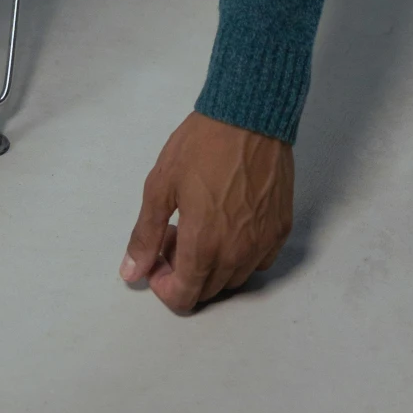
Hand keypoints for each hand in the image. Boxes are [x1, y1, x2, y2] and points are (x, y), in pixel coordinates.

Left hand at [120, 111, 293, 313]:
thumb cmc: (201, 145)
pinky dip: (240, 255)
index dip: (164, 286)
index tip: (157, 258)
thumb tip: (131, 272)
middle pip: (207, 290)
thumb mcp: (161, 184)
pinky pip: (258, 261)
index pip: (184, 297)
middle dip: (184, 272)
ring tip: (201, 226)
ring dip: (212, 265)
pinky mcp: (281, 229)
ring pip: (234, 278)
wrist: (250, 115)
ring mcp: (263, 244)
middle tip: (175, 233)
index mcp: (204, 246)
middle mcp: (237, 255)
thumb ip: (145, 234)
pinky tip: (231, 225)